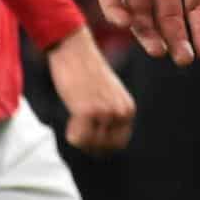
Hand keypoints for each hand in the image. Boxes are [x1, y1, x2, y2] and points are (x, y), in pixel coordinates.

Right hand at [46, 26, 135, 152]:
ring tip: (76, 114)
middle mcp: (121, 112)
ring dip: (78, 136)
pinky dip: (71, 132)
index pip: (118, 144)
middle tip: (78, 126)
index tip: (88, 134)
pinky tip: (73, 113)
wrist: (75, 50)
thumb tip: (102, 148)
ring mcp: (106, 112)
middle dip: (89, 143)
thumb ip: (110, 117)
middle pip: (104, 149)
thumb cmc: (86, 74)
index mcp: (128, 109)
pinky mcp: (89, 111)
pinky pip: (78, 139)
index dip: (101, 145)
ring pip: (89, 145)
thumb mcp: (107, 96)